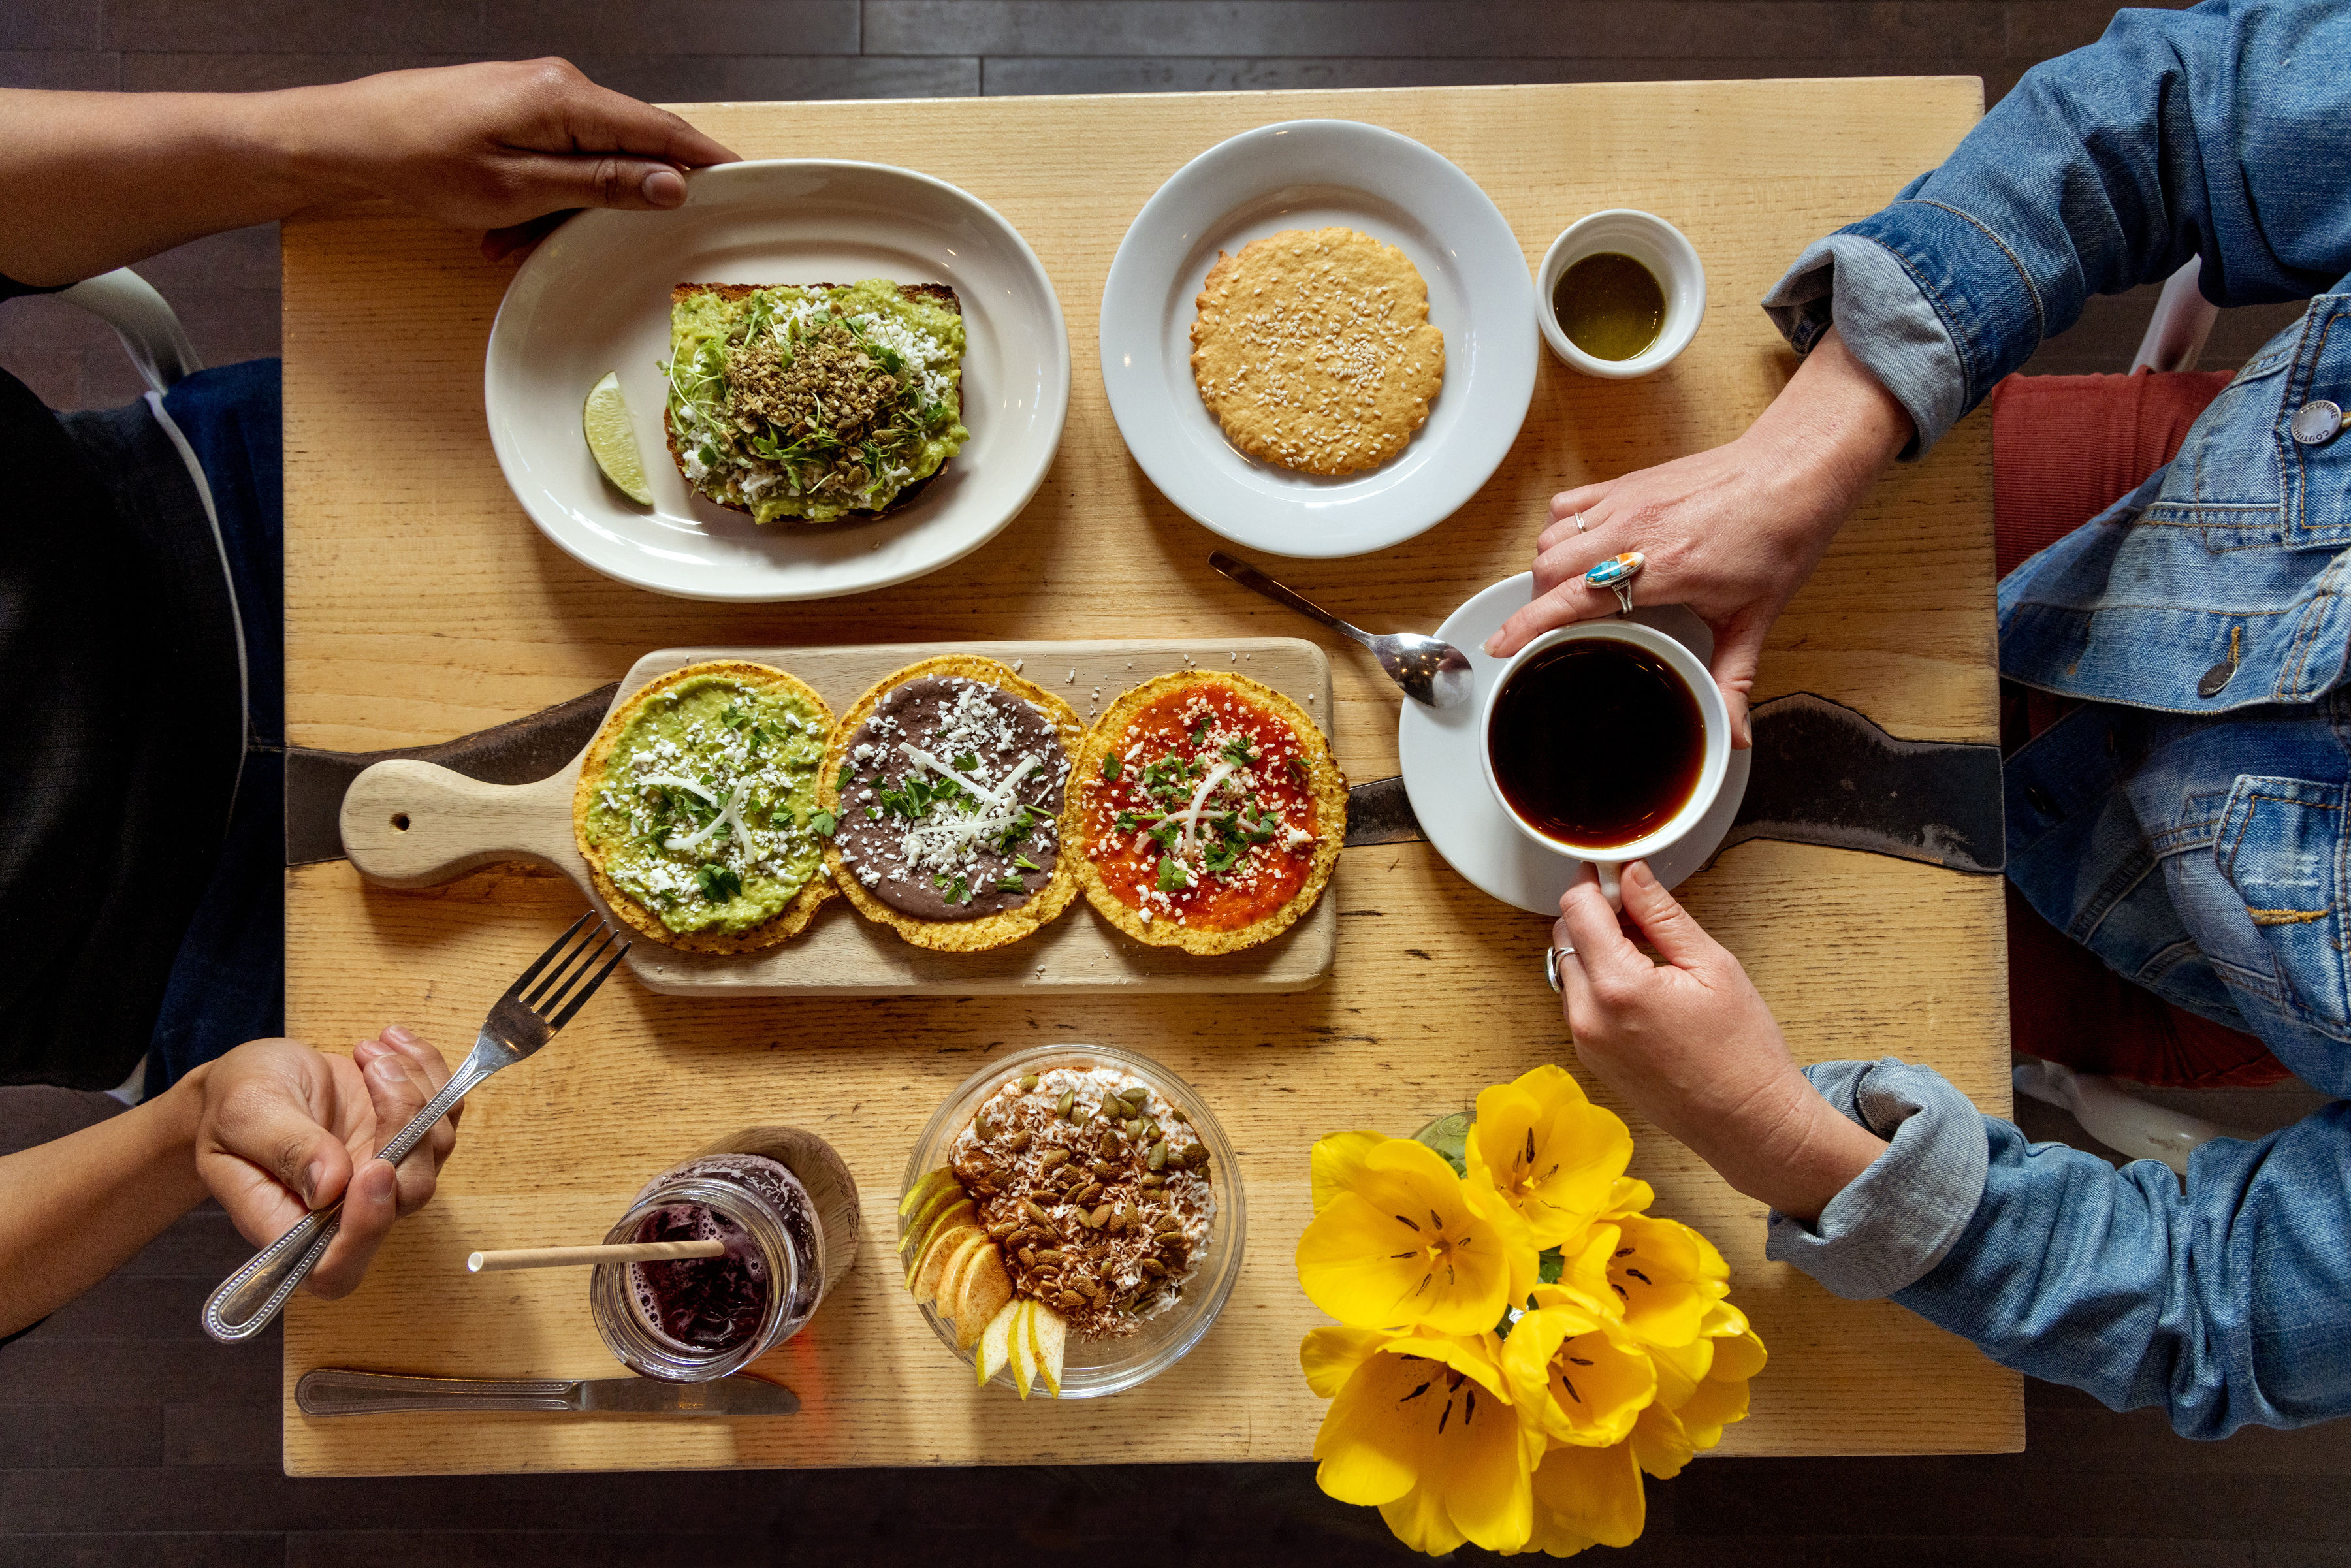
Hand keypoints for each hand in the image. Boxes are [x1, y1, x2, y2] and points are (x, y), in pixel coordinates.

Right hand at [192, 1027, 459, 1297]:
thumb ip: (285, 1151)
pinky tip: (391, 1042)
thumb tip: (330, 1187)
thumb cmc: (233, 1104)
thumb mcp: (244, 1116)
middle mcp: (346, 1212)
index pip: (337, 1268)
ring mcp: (384, 1175)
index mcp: (289, 1226)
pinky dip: (429, 1071)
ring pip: (435, 1147)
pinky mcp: (409, 1138)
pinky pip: (444, 1112)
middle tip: (373, 1066)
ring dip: (415, 1086)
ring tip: (368, 1049)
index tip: (375, 1169)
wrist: (253, 1079)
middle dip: (404, 1122)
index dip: (366, 1230)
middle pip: (407, 1194)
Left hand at [267, 59, 739, 258]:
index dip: (708, 160)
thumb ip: (601, 185)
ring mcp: (536, 95)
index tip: (748, 181)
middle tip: (651, 240)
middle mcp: (559, 86)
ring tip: (523, 243)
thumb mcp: (519, 189)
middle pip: (631, 143)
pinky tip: (507, 231)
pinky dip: (545, 197)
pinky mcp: (515, 109)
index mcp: (568, 99)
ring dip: (572, 207)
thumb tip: (669, 185)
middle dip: (632, 197)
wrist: (348, 139)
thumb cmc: (422, 162)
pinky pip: (556, 156)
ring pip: (589, 158)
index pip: (662, 130)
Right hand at [1485, 329, 1913, 746]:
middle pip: (1548, 567)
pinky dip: (1560, 529)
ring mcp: (1625, 501)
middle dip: (1537, 602)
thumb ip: (1734, 680)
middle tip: (1548, 629)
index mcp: (1661, 569)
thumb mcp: (1755, 619)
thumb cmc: (1778, 536)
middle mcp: (1632, 531)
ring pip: (1552, 536)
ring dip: (1546, 568)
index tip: (1500, 646)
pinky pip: (1567, 505)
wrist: (1793, 472)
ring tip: (1564, 593)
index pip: (1571, 598)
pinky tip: (1577, 548)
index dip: (1527, 625)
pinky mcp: (1626, 482)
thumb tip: (1733, 734)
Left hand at [1553, 862, 1882, 1220]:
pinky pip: (1578, 1001)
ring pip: (1568, 969)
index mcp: (1618, 987)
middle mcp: (1588, 1016)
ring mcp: (1585, 1041)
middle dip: (1593, 913)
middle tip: (1636, 907)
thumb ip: (1663, 915)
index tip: (1612, 870)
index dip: (1592, 881)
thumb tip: (1632, 876)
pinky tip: (1640, 982)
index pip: (1578, 909)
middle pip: (1565, 937)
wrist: (1747, 1123)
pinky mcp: (1591, 1058)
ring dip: (1593, 947)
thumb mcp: (1712, 966)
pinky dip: (1597, 980)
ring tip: (1645, 948)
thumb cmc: (1742, 1051)